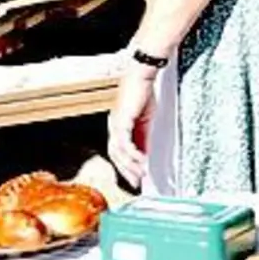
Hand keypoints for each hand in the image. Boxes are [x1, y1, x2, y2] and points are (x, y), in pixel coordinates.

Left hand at [106, 62, 158, 187]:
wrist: (141, 76)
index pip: (118, 153)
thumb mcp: (145, 122)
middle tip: (137, 183)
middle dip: (127, 171)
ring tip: (141, 174)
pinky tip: (142, 161)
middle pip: (116, 155)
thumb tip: (144, 156)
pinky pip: (125, 142)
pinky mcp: (121, 120)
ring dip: (130, 165)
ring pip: (119, 151)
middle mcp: (113, 127)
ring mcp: (115, 124)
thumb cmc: (142, 94)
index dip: (126, 167)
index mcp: (117, 127)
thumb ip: (143, 139)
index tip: (136, 179)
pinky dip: (133, 153)